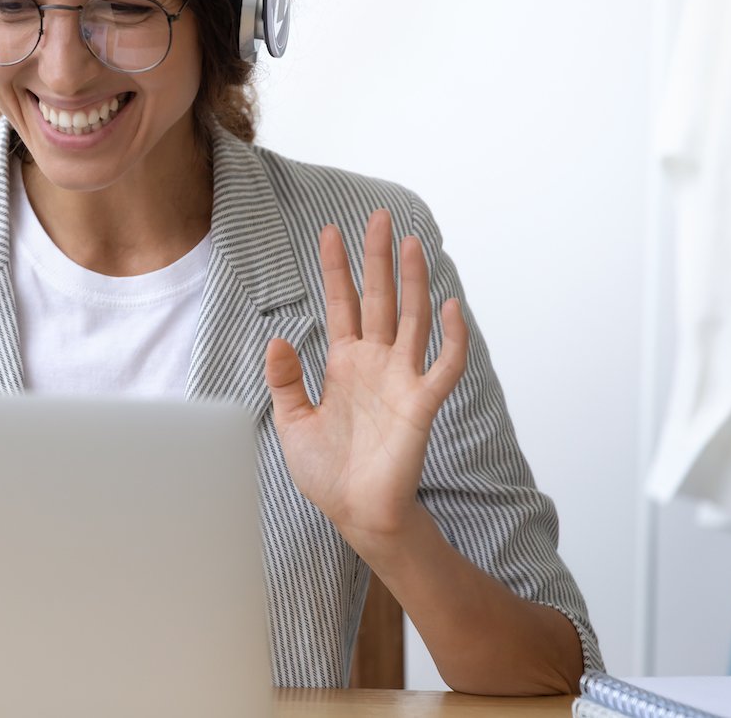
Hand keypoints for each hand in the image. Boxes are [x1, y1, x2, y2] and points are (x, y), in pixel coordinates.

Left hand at [264, 209, 467, 551]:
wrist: (355, 512)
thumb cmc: (327, 471)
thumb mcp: (292, 421)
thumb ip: (286, 379)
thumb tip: (277, 337)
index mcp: (343, 363)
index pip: (341, 303)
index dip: (336, 268)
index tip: (330, 230)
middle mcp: (375, 362)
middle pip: (379, 298)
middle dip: (378, 258)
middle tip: (377, 217)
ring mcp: (401, 379)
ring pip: (411, 319)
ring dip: (414, 282)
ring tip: (413, 243)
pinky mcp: (421, 404)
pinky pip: (443, 366)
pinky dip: (453, 338)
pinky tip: (453, 307)